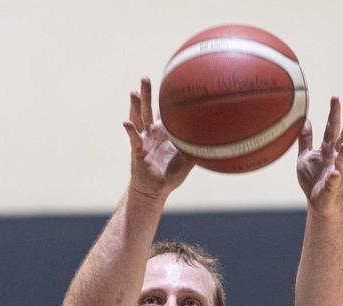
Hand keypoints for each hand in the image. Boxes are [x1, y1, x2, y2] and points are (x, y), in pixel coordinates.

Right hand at [124, 77, 194, 200]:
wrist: (155, 191)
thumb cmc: (170, 175)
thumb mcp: (188, 160)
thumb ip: (198, 149)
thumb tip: (217, 141)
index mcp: (163, 132)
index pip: (164, 110)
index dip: (165, 97)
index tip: (168, 79)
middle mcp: (151, 132)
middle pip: (147, 108)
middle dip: (146, 93)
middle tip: (145, 77)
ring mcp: (143, 140)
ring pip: (139, 119)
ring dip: (135, 106)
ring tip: (133, 92)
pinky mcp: (137, 151)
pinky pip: (134, 139)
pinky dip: (130, 131)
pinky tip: (126, 123)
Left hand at [297, 97, 342, 212]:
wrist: (317, 203)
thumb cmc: (312, 180)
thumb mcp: (305, 157)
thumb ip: (306, 140)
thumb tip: (306, 120)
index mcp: (327, 149)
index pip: (331, 127)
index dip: (333, 113)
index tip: (335, 97)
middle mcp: (334, 157)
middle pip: (340, 139)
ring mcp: (335, 171)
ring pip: (342, 159)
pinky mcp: (332, 186)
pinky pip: (334, 180)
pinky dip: (335, 176)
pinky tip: (335, 173)